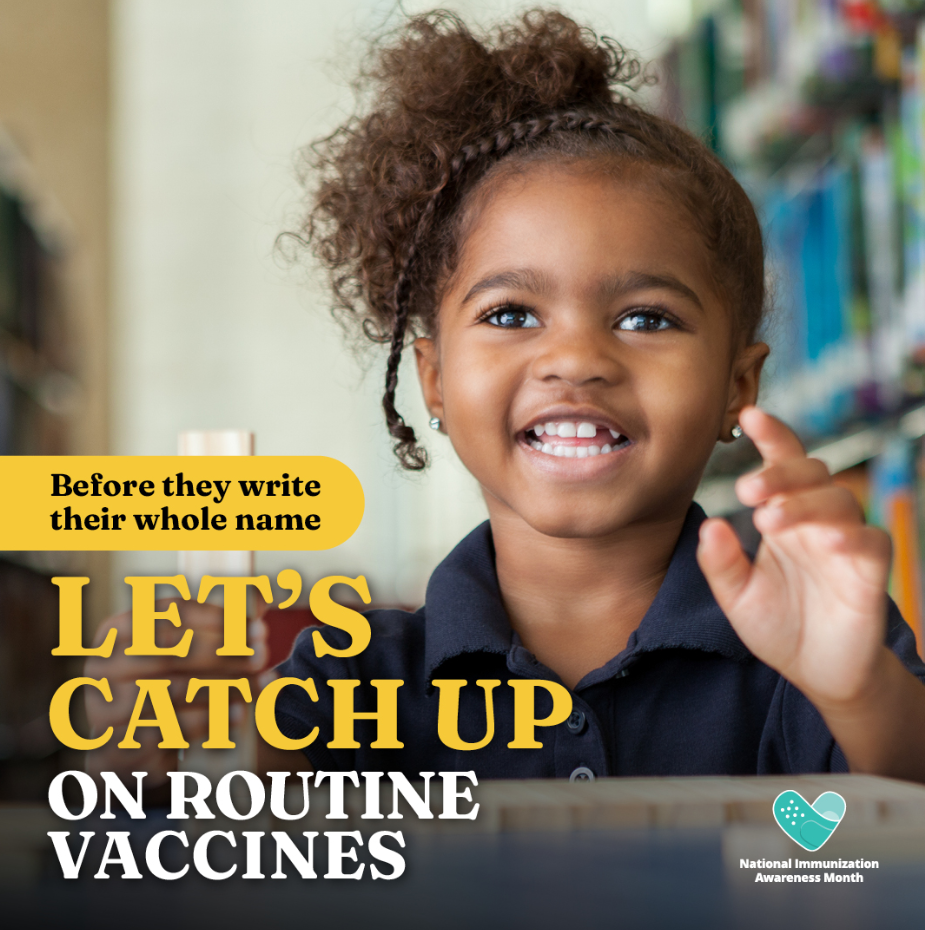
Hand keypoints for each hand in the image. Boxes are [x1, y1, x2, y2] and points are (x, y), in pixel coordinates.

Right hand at [84, 599, 267, 786]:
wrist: (129, 746)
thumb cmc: (165, 684)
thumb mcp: (185, 650)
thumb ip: (220, 625)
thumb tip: (264, 599)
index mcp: (118, 631)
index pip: (170, 615)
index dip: (218, 618)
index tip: (258, 625)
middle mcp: (103, 665)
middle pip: (170, 652)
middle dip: (223, 651)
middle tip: (262, 653)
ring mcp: (104, 706)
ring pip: (171, 692)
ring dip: (223, 686)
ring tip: (258, 684)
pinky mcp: (115, 745)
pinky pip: (168, 730)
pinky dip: (209, 721)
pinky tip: (239, 714)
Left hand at [696, 406, 892, 711]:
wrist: (816, 672)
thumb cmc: (778, 625)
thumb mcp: (737, 597)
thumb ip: (721, 564)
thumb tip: (711, 525)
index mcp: (783, 516)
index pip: (782, 465)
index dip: (772, 436)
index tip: (748, 415)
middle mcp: (816, 521)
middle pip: (811, 473)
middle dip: (780, 473)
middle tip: (747, 489)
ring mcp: (845, 543)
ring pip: (839, 500)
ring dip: (804, 504)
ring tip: (769, 520)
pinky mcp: (871, 572)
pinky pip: (871, 542)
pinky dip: (851, 537)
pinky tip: (827, 543)